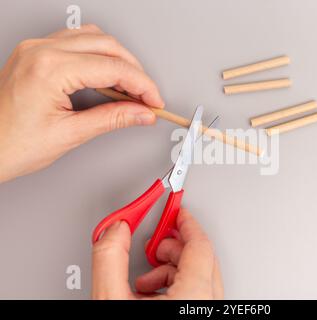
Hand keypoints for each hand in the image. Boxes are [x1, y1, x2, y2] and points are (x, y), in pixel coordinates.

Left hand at [0, 25, 163, 181]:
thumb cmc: (10, 144)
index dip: (142, 85)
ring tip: (129, 88)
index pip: (113, 67)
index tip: (154, 101)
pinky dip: (98, 56)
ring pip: (94, 38)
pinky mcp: (35, 53)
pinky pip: (76, 42)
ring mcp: (36, 49)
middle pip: (107, 45)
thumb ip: (112, 118)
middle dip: (134, 71)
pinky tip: (106, 76)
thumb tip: (141, 113)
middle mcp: (41, 51)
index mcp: (49, 69)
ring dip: (118, 60)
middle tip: (146, 97)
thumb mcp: (70, 134)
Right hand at [92, 208, 223, 299]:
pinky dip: (177, 287)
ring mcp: (208, 312)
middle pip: (201, 259)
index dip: (184, 222)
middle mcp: (208, 305)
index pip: (200, 245)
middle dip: (173, 247)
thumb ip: (111, 258)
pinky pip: (198, 293)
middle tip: (154, 244)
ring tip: (145, 279)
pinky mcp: (201, 318)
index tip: (175, 210)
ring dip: (172, 269)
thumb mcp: (111, 299)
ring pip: (200, 277)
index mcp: (194, 296)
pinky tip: (152, 295)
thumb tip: (115, 230)